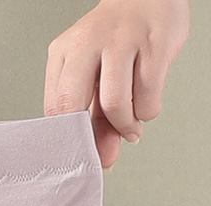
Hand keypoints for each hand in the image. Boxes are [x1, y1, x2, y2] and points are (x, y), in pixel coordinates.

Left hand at [45, 0, 189, 167]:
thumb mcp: (93, 75)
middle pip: (74, 105)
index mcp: (64, 52)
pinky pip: (148, 96)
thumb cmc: (115, 41)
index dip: (68, 139)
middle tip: (106, 147)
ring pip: (115, 104)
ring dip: (125, 126)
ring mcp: (122, 40)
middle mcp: (88, 42)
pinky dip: (147, 112)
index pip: (55, 108)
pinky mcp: (155, 43)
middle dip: (91, 136)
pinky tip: (145, 108)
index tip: (81, 156)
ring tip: (131, 127)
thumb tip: (104, 160)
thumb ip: (95, 118)